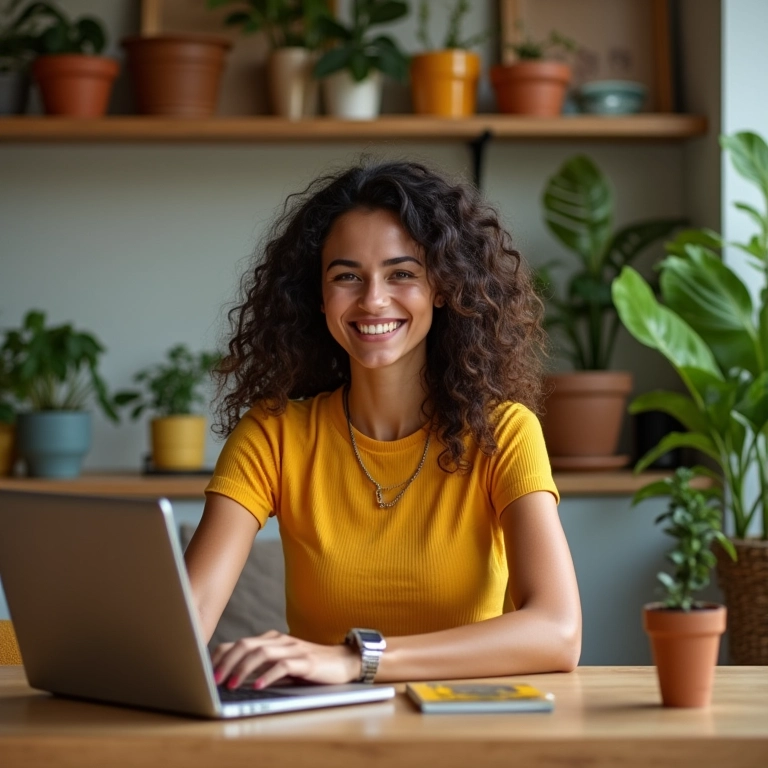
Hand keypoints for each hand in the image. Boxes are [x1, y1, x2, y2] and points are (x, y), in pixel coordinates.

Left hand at [211, 630, 361, 688]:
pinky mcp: (306, 661)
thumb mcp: (280, 664)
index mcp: (270, 639)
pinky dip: (267, 676)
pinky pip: (283, 666)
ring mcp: (293, 649)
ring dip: (242, 669)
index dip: (220, 656)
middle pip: (246, 645)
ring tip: (230, 684)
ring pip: (261, 653)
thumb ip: (261, 665)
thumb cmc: (309, 666)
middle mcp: (279, 640)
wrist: (342, 661)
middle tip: (213, 679)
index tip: (206, 671)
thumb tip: (231, 677)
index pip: (238, 642)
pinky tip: (257, 686)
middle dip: (226, 662)